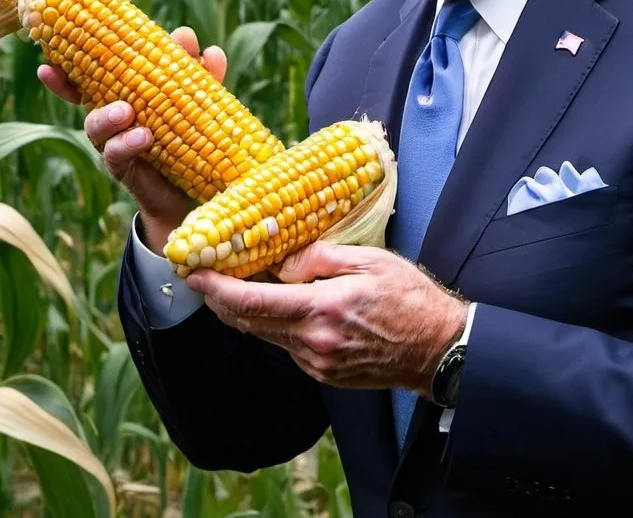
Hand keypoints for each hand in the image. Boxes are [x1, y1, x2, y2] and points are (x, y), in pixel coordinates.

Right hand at [37, 26, 227, 253]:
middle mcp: (114, 117)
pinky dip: (127, 143)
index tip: (47, 60)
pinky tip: (144, 137)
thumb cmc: (199, 135)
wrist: (206, 190)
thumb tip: (210, 50)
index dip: (69, 66)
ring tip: (126, 112)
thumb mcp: (204, 101)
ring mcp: (116, 143)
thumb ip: (204, 78)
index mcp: (127, 91)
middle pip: (82, 96)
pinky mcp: (125, 169)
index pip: (93, 73)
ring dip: (106, 116)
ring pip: (96, 126)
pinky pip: (117, 155)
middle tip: (69, 69)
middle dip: (70, 84)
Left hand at [185, 242, 466, 394]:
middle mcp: (313, 343)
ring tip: (232, 284)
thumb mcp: (369, 261)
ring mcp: (317, 363)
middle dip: (219, 300)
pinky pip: (286, 345)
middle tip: (200, 276)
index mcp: (322, 311)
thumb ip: (320, 258)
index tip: (193, 274)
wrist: (438, 350)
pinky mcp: (323, 373)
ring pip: (266, 335)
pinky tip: (277, 305)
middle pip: (250, 323)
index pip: (254, 303)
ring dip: (245, 312)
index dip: (217, 290)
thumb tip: (284, 262)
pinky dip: (273, 324)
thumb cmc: (409, 298)